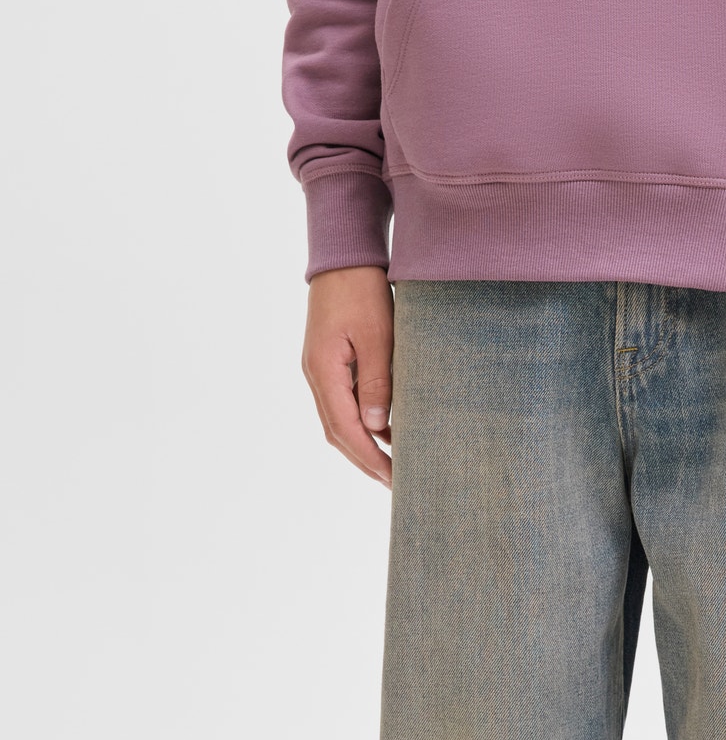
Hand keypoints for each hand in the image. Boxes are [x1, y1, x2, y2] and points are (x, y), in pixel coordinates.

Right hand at [301, 265, 394, 486]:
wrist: (343, 256)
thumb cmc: (361, 291)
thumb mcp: (376, 335)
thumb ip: (376, 381)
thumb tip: (375, 426)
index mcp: (323, 371)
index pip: (345, 428)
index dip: (369, 457)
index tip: (393, 477)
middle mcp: (316, 376)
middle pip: (337, 432)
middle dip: (365, 460)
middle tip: (395, 482)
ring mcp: (320, 371)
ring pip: (338, 421)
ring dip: (362, 446)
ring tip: (392, 465)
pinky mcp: (330, 364)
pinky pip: (343, 404)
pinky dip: (362, 424)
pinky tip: (385, 432)